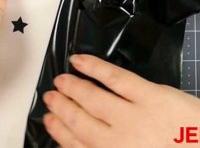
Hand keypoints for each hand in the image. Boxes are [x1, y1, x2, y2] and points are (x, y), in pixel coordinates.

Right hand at [43, 55, 199, 147]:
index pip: (76, 145)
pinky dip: (94, 67)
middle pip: (79, 120)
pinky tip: (80, 60)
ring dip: (71, 87)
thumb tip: (89, 142)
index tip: (49, 120)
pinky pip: (114, 78)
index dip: (59, 131)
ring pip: (91, 97)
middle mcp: (118, 142)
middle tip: (50, 96)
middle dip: (60, 107)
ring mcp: (133, 117)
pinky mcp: (150, 96)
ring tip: (61, 80)